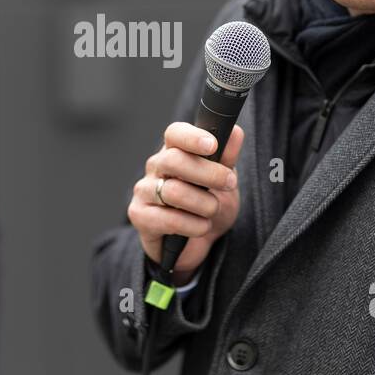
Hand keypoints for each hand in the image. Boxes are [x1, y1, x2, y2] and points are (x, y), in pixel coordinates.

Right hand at [127, 122, 244, 282]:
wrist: (197, 243)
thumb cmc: (207, 204)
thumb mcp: (224, 181)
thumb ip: (228, 157)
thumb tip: (235, 132)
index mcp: (174, 150)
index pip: (174, 133)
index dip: (192, 137)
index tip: (212, 145)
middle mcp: (155, 167)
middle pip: (174, 160)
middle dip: (208, 173)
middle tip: (229, 183)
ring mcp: (144, 190)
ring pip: (174, 191)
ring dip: (204, 204)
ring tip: (213, 210)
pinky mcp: (139, 215)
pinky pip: (168, 219)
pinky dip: (193, 226)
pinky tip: (201, 227)